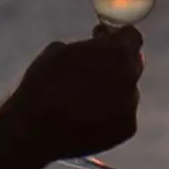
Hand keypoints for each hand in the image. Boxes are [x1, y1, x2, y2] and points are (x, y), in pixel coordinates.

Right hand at [6, 25, 142, 162]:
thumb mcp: (58, 52)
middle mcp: (130, 77)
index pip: (131, 37)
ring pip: (127, 92)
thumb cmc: (42, 85)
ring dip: (113, 90)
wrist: (37, 131)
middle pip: (131, 65)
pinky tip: (88, 118)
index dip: (117, 37)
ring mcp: (130, 105)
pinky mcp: (127, 129)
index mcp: (115, 52)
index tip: (104, 40)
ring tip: (86, 99)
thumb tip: (95, 45)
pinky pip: (122, 115)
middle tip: (95, 69)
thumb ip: (86, 46)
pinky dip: (110, 114)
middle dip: (116, 64)